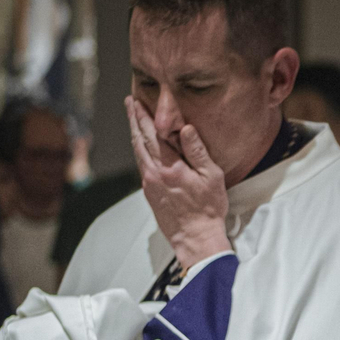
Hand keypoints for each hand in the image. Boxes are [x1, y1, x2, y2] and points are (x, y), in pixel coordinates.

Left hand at [127, 96, 231, 269]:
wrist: (195, 238)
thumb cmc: (208, 208)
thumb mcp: (211, 176)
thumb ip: (196, 151)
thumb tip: (185, 128)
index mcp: (169, 166)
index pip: (153, 134)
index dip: (144, 116)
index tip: (138, 101)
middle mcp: (153, 173)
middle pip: (140, 140)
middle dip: (134, 120)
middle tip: (129, 103)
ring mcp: (149, 184)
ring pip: (137, 153)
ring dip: (135, 134)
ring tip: (133, 120)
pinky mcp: (149, 193)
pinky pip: (141, 165)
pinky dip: (138, 150)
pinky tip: (141, 147)